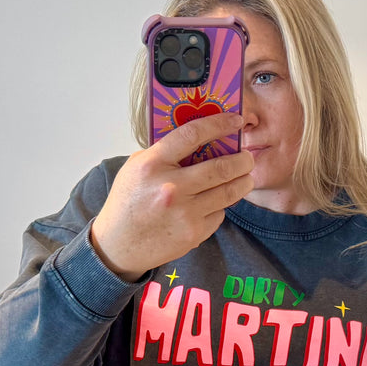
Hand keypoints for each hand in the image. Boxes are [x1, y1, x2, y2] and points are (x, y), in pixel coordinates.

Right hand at [90, 113, 254, 280]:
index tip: (235, 120)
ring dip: (243, 182)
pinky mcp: (193, 233)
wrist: (119, 245)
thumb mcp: (136, 168)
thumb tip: (199, 138)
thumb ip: (164, 153)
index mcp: (153, 164)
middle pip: (221, 167)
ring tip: (245, 177)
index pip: (193, 134)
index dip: (219, 124)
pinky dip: (221, 206)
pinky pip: (219, 213)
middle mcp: (171, 188)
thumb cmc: (128, 203)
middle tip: (247, 157)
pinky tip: (217, 202)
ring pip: (228, 192)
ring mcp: (184, 213)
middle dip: (242, 160)